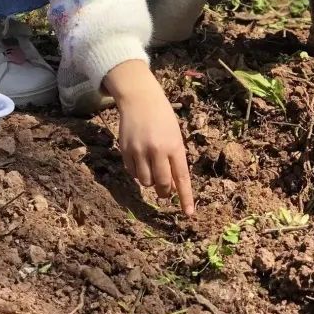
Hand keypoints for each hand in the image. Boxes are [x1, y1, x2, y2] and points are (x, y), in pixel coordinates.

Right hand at [105, 61, 195, 213]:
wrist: (139, 99)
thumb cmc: (162, 118)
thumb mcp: (175, 136)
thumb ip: (174, 159)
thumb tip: (172, 185)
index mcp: (174, 146)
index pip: (181, 178)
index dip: (185, 198)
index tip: (188, 214)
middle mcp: (156, 150)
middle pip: (162, 184)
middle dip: (165, 191)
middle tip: (166, 191)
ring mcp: (139, 151)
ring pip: (145, 181)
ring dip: (150, 181)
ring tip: (152, 168)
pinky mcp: (125, 151)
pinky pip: (132, 173)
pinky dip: (137, 172)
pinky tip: (140, 160)